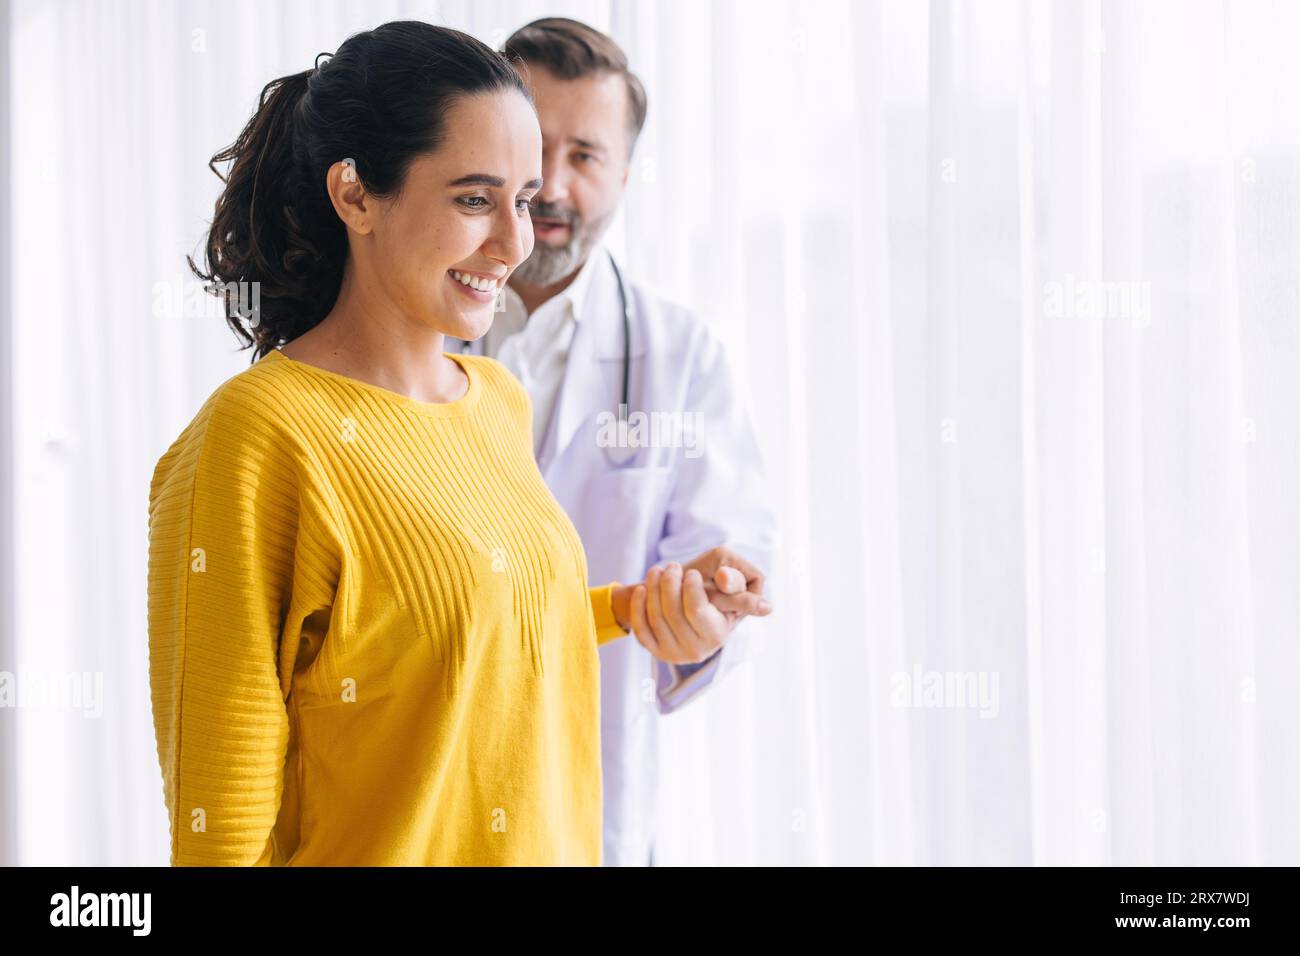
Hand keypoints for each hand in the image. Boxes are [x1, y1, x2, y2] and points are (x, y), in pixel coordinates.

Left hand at [611, 547, 770, 664]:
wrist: (698, 617)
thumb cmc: (719, 597)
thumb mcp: (734, 590)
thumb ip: (735, 582)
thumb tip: (723, 576)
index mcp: (717, 635)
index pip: (697, 610)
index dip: (691, 587)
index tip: (692, 572)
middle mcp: (696, 650)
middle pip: (673, 612)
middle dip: (669, 583)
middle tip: (672, 565)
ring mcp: (674, 654)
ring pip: (656, 618)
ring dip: (652, 588)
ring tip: (657, 570)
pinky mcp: (657, 652)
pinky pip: (641, 629)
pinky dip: (638, 606)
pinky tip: (642, 588)